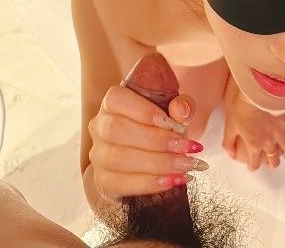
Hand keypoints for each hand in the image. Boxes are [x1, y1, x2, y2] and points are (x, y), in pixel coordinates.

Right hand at [88, 83, 207, 199]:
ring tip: (186, 165)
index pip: (117, 99)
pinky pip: (122, 184)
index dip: (144, 111)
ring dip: (158, 163)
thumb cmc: (158, 129)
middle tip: (186, 147)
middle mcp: (99, 127)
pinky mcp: (103, 182)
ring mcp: (98, 156)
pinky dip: (150, 183)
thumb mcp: (172, 112)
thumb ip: (180, 107)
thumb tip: (182, 111)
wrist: (144, 162)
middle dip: (156, 140)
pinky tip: (173, 180)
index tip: (173, 124)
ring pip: (120, 159)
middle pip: (118, 130)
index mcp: (112, 102)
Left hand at [222, 78, 284, 170]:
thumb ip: (228, 143)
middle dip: (272, 163)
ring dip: (284, 152)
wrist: (255, 93)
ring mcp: (280, 133)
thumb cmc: (240, 109)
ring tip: (282, 150)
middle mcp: (269, 143)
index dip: (252, 167)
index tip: (251, 165)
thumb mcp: (229, 126)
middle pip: (274, 161)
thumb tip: (230, 154)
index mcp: (254, 145)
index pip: (254, 164)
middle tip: (270, 161)